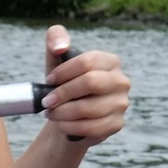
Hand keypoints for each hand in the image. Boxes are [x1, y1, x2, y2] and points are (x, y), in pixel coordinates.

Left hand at [40, 25, 129, 144]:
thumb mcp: (56, 60)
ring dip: (63, 113)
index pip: (87, 61)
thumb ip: (56, 40)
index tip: (49, 80)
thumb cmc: (64, 84)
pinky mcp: (116, 124)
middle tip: (46, 101)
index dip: (64, 71)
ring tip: (51, 113)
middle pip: (91, 82)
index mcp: (109, 61)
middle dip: (63, 93)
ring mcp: (121, 104)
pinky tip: (61, 124)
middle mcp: (120, 81)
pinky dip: (70, 127)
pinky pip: (91, 127)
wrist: (69, 115)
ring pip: (89, 108)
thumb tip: (60, 46)